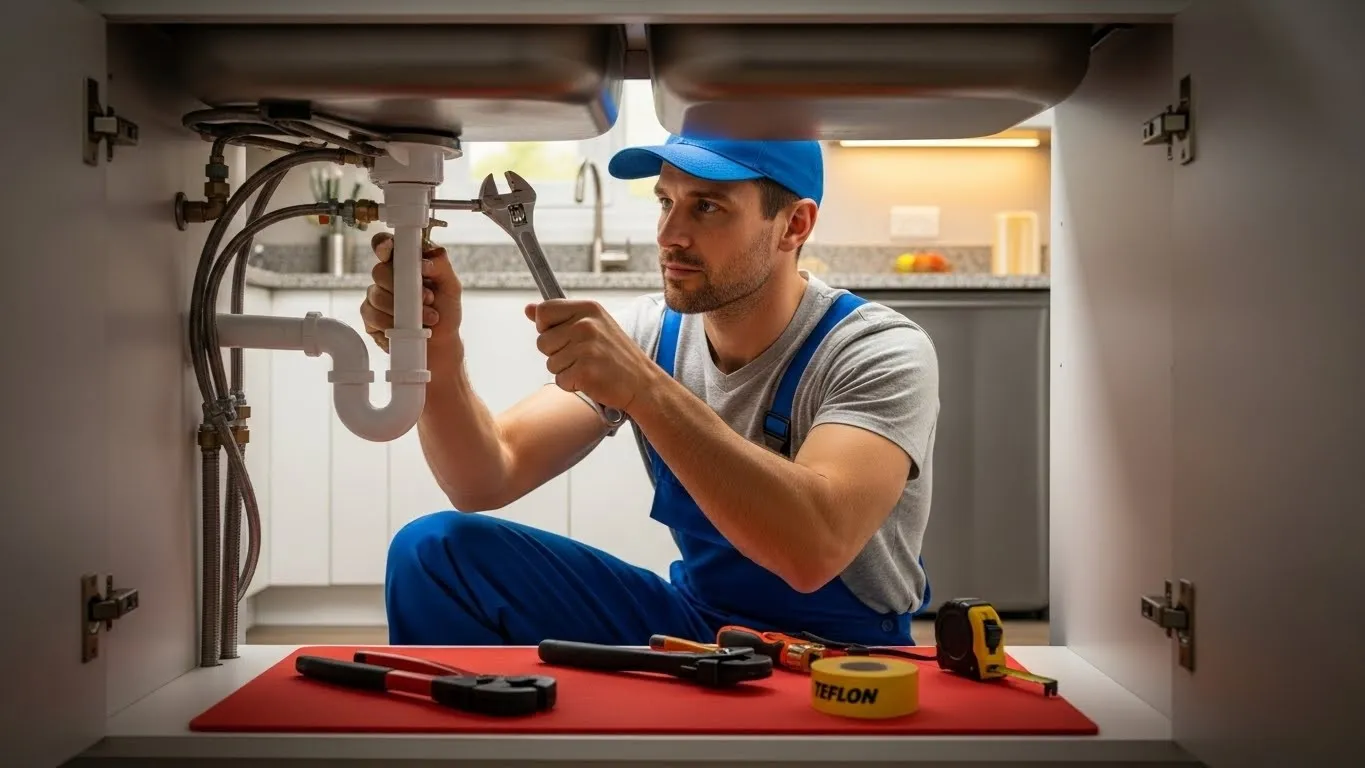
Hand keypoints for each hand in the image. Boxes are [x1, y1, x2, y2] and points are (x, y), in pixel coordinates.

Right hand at [360, 232, 461, 356]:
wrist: (440, 343)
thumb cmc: (445, 311)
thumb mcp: (451, 286)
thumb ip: (442, 266)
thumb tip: (425, 261)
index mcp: (405, 263)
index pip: (385, 245)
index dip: (383, 245)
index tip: (390, 251)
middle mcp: (387, 277)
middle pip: (379, 270)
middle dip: (402, 286)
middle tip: (428, 298)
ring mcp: (376, 296)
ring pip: (376, 294)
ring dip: (403, 309)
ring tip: (427, 318)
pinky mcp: (370, 317)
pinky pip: (372, 314)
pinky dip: (391, 322)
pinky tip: (406, 327)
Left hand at [525, 300, 659, 412]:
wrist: (643, 383)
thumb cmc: (616, 356)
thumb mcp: (593, 326)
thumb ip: (559, 317)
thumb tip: (528, 309)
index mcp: (588, 308)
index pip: (544, 311)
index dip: (546, 328)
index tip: (563, 336)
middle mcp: (586, 324)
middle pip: (542, 341)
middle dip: (557, 354)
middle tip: (583, 357)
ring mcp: (585, 347)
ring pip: (550, 363)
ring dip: (566, 371)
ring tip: (590, 368)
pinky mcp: (584, 370)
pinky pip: (560, 380)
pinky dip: (572, 385)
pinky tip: (591, 380)